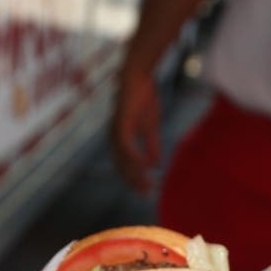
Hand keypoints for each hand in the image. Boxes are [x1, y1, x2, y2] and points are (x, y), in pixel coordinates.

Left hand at [110, 68, 161, 193]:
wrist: (138, 76)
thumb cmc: (144, 97)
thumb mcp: (150, 127)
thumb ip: (152, 146)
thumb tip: (155, 165)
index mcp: (120, 139)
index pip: (125, 165)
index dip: (135, 178)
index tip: (147, 190)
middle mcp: (115, 139)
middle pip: (122, 167)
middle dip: (135, 182)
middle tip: (147, 194)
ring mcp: (116, 132)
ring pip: (124, 160)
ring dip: (136, 174)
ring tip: (147, 185)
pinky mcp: (121, 125)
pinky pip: (128, 147)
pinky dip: (136, 159)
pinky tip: (146, 168)